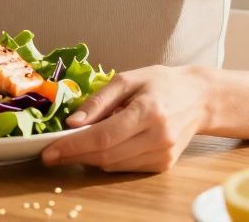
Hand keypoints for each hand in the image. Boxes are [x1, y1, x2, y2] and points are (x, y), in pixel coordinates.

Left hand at [41, 65, 209, 172]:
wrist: (200, 98)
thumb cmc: (162, 83)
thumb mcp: (127, 79)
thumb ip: (98, 101)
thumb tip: (71, 123)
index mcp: (148, 111)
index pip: (103, 137)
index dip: (72, 146)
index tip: (48, 151)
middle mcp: (158, 137)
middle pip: (106, 156)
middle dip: (74, 156)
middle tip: (50, 153)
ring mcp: (163, 154)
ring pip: (114, 165)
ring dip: (88, 159)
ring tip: (73, 146)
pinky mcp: (164, 165)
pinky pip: (126, 168)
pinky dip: (108, 160)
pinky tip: (101, 147)